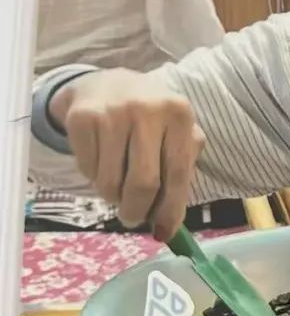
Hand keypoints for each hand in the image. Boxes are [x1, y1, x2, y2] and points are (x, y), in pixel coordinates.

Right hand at [49, 69, 204, 240]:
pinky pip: (87, 169)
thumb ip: (181, 168)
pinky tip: (101, 162)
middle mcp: (149, 109)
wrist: (109, 83)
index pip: (179, 173)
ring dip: (113, 196)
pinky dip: (94, 178)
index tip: (164, 232)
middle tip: (132, 217)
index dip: (171, 209)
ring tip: (117, 184)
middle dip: (137, 211)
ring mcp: (113, 112)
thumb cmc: (151, 118)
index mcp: (180, 114)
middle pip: (143, 183)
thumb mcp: (176, 131)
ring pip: (111, 181)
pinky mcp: (83, 118)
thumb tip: (169, 222)